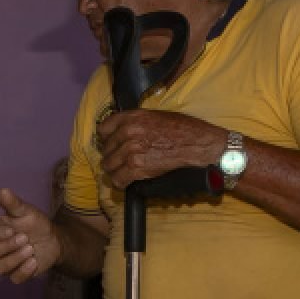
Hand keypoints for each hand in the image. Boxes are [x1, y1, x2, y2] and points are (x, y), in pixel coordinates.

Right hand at [0, 189, 58, 283]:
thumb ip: (14, 204)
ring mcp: (5, 263)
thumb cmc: (35, 224)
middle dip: (8, 246)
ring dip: (16, 259)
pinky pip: (14, 278)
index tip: (12, 230)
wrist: (53, 240)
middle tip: (25, 239)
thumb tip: (3, 190)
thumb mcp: (27, 212)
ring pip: (0, 268)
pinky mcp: (16, 274)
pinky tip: (34, 262)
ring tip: (31, 250)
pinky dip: (23, 271)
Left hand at [95, 109, 225, 189]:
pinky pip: (118, 179)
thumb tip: (120, 130)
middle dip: (112, 156)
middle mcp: (127, 133)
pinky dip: (121, 182)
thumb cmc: (181, 128)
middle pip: (105, 150)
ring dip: (114, 170)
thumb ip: (134, 122)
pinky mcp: (136, 168)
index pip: (103, 129)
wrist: (196, 143)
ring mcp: (130, 151)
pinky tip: (126, 181)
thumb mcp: (154, 115)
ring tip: (122, 171)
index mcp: (131, 118)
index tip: (111, 143)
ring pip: (108, 166)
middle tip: (121, 160)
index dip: (106, 138)